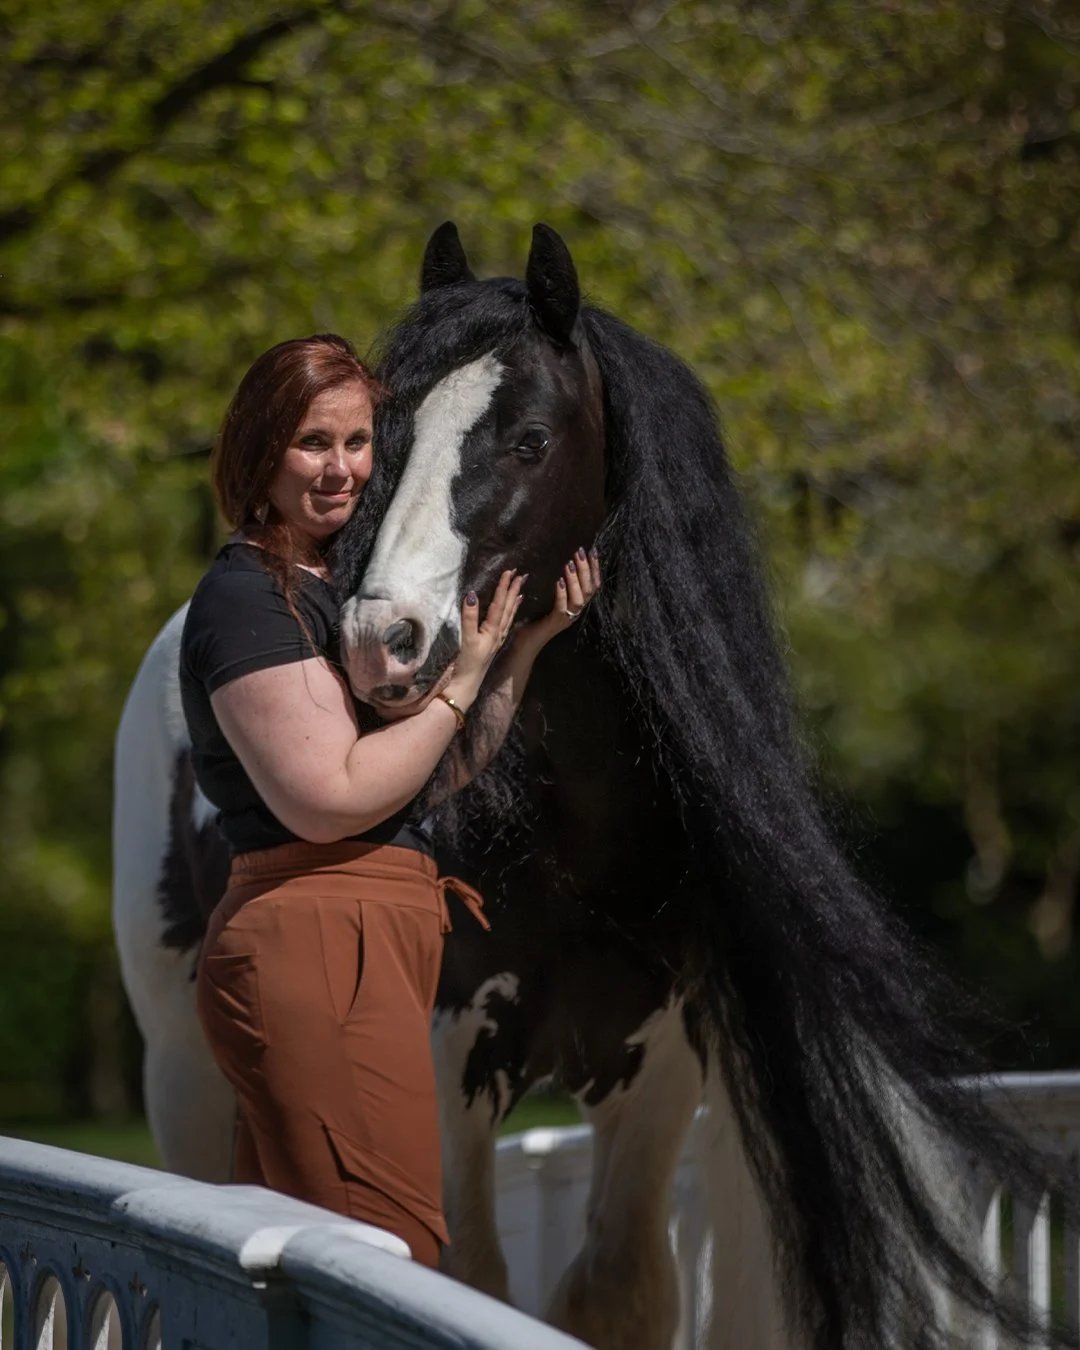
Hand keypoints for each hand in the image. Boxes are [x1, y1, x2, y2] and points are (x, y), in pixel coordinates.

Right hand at [444, 569, 524, 708]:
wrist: (467, 685)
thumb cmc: (467, 664)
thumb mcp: (466, 639)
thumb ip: (470, 617)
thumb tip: (473, 595)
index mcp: (493, 630)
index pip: (500, 604)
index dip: (504, 587)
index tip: (510, 571)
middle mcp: (498, 633)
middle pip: (508, 607)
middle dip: (514, 590)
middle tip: (521, 574)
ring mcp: (497, 638)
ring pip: (509, 615)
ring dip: (514, 600)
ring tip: (520, 588)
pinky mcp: (493, 643)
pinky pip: (506, 623)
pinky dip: (510, 613)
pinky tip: (511, 610)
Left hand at [515, 546, 600, 653]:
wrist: (525, 643)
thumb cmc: (534, 619)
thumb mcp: (546, 598)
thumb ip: (555, 584)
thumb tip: (557, 561)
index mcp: (575, 605)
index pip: (592, 585)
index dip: (595, 569)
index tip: (592, 551)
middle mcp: (575, 611)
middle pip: (589, 590)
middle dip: (586, 570)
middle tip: (580, 552)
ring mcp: (566, 618)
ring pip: (579, 599)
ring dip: (575, 580)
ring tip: (569, 564)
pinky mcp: (555, 622)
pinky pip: (562, 607)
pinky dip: (562, 594)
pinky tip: (559, 581)